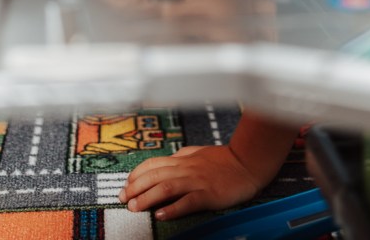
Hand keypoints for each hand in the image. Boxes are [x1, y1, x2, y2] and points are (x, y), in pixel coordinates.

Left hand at [119, 145, 261, 220]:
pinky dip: (173, 208)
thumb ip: (182, 156)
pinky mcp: (208, 194)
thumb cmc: (223, 160)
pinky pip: (187, 201)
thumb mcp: (198, 153)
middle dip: (135, 187)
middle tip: (122, 199)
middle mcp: (186, 168)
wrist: (247, 163)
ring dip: (147, 197)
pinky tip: (161, 215)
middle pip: (154, 175)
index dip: (136, 174)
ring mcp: (196, 181)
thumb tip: (167, 159)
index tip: (125, 185)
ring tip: (134, 208)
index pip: (152, 164)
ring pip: (166, 187)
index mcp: (182, 159)